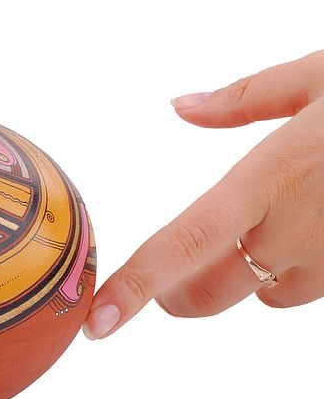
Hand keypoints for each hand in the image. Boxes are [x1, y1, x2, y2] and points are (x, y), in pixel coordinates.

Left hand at [84, 51, 323, 338]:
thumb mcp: (317, 76)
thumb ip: (241, 100)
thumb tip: (179, 105)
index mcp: (270, 178)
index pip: (185, 243)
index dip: (136, 286)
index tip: (98, 322)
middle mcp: (296, 230)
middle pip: (209, 294)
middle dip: (181, 295)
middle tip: (175, 281)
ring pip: (266, 295)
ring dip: (253, 275)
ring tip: (276, 226)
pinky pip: (314, 289)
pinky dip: (302, 270)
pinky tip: (319, 229)